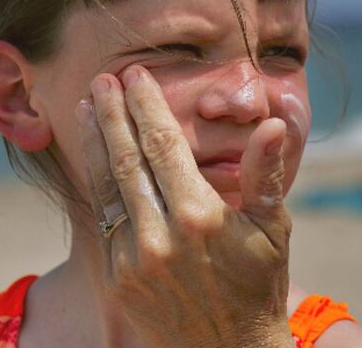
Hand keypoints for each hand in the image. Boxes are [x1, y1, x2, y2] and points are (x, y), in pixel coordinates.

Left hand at [76, 65, 293, 346]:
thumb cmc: (259, 284)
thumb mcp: (273, 228)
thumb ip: (264, 173)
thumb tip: (272, 124)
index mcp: (199, 217)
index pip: (164, 146)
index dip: (147, 107)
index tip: (137, 78)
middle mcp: (159, 236)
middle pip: (126, 159)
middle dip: (113, 114)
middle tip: (103, 79)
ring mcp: (132, 260)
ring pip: (106, 186)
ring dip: (95, 142)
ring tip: (88, 107)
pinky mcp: (116, 278)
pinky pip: (104, 220)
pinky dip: (98, 183)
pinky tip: (96, 159)